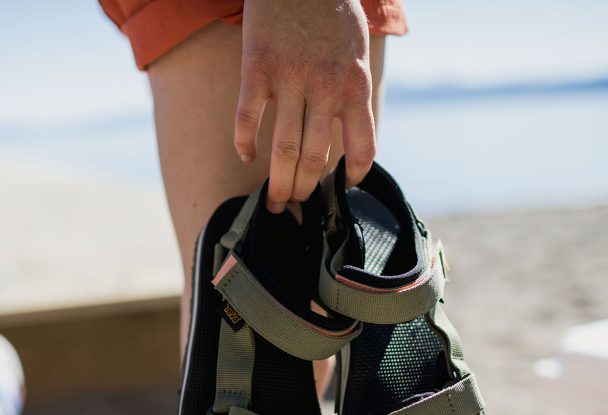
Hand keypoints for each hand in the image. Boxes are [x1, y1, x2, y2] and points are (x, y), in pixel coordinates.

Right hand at [236, 0, 375, 212]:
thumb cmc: (331, 13)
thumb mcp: (355, 51)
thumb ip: (350, 90)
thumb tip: (345, 132)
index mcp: (355, 85)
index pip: (362, 148)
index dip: (353, 176)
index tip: (342, 186)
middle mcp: (326, 86)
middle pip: (316, 157)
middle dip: (306, 189)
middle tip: (295, 202)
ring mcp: (290, 77)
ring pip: (284, 147)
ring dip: (279, 180)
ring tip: (275, 198)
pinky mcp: (257, 67)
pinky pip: (248, 117)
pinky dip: (245, 142)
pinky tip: (245, 155)